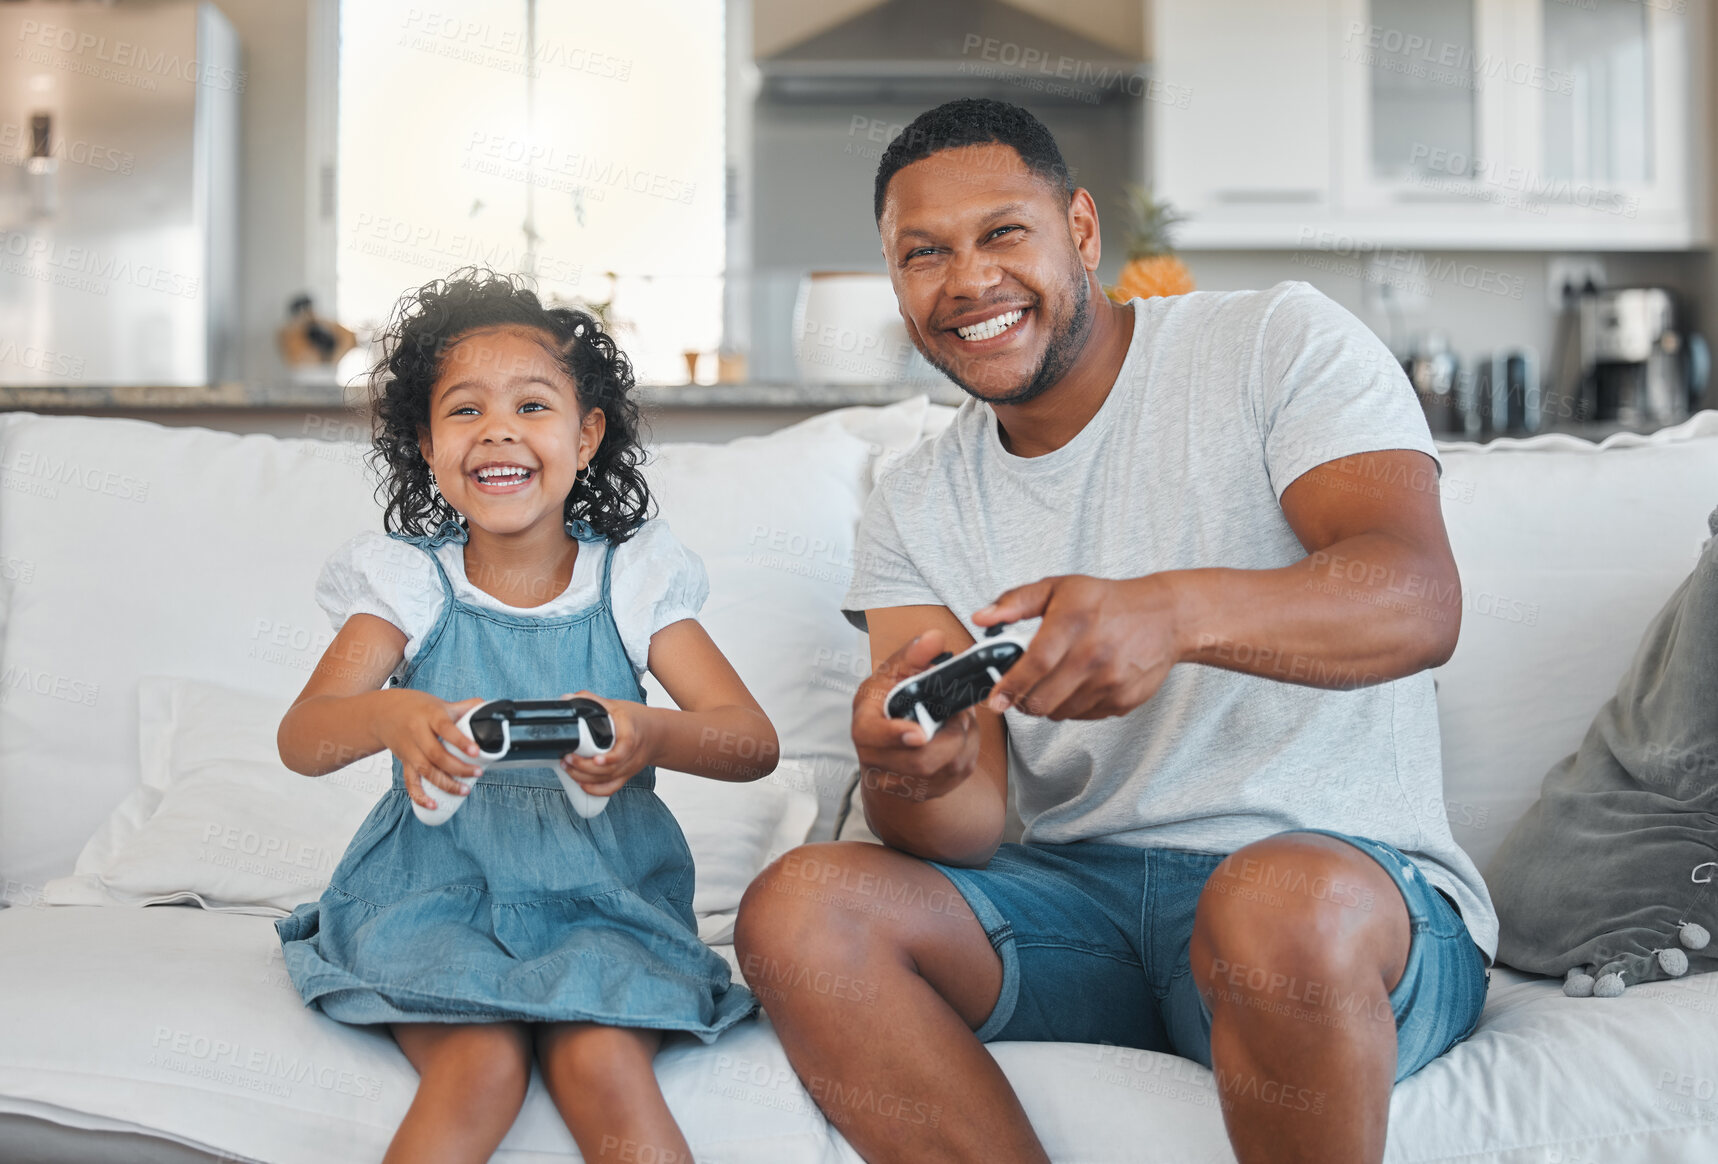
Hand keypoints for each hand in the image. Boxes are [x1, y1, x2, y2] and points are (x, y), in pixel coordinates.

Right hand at [374, 691, 486, 812]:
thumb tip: (489, 710)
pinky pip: (410, 781)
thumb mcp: (440, 704)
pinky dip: (420, 795)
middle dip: (458, 768)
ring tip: (464, 791)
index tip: (476, 752)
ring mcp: (410, 750)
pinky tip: (433, 805)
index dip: (461, 741)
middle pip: (436, 755)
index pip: (445, 729)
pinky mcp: (405, 762)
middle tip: (477, 773)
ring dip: (445, 784)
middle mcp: (417, 734)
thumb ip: (465, 707)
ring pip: (426, 770)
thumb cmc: (417, 708)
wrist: (384, 713)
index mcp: (430, 716)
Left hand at [558, 692, 656, 797]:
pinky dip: (596, 790)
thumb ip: (592, 701)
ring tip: (567, 768)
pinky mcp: (625, 775)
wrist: (657, 734)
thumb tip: (568, 699)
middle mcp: (632, 755)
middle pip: (611, 769)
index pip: (624, 750)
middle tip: (567, 759)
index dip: (610, 758)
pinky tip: (581, 784)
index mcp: (631, 735)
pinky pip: (612, 788)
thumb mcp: (616, 705)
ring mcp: (629, 768)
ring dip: (585, 778)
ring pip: (608, 780)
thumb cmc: (636, 719)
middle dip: (585, 768)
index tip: (595, 759)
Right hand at [851, 629, 983, 803]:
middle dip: (951, 731)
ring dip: (964, 738)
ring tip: (957, 718)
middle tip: (958, 710)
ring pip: (948, 766)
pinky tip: (958, 734)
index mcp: (864, 726)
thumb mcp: (893, 674)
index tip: (919, 733)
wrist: (889, 743)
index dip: (895, 736)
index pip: (872, 737)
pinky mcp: (926, 791)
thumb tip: (934, 639)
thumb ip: (912, 655)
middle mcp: (877, 761)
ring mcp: (901, 782)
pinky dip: (969, 749)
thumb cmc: (887, 705)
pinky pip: (960, 773)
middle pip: (922, 759)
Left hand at [973, 574, 1181, 720]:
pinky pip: (1083, 716)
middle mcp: (1094, 655)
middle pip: (1043, 700)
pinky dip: (1073, 706)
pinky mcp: (1124, 701)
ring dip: (1048, 704)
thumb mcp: (1059, 588)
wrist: (1166, 617)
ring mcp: (1111, 681)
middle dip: (1023, 701)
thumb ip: (1016, 601)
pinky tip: (1080, 683)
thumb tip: (981, 617)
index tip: (995, 699)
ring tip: (1054, 681)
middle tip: (1020, 691)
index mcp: (1074, 622)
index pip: (1035, 664)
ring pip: (1060, 712)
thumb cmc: (1108, 601)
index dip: (1010, 687)